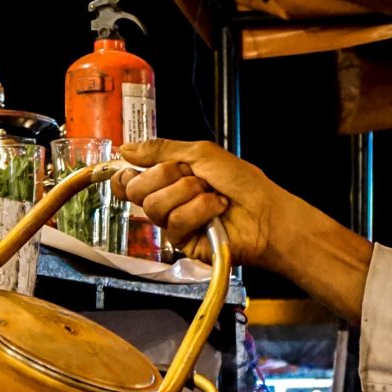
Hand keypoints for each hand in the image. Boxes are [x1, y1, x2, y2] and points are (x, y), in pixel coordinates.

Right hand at [115, 139, 287, 267]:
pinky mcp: (184, 242)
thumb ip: (162, 150)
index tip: (132, 168)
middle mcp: (168, 201)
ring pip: (155, 205)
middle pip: (137, 190)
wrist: (266, 211)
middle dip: (165, 176)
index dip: (124, 175)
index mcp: (168, 179)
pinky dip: (199, 210)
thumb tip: (126, 148)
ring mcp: (174, 223)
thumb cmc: (242, 182)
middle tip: (192, 176)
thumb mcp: (201, 153)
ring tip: (211, 194)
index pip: (128, 180)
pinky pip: (175, 222)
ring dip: (187, 193)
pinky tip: (216, 210)